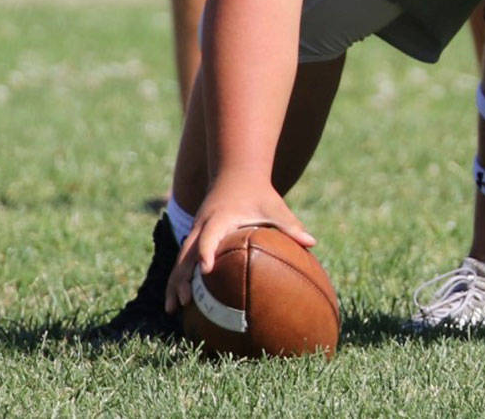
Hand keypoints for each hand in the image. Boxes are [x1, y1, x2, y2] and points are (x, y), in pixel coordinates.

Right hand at [165, 177, 315, 313]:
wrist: (236, 173)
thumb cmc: (258, 192)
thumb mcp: (274, 206)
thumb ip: (290, 225)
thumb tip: (313, 243)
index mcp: (220, 217)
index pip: (210, 236)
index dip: (207, 252)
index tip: (206, 270)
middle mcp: (203, 225)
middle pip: (186, 253)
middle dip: (182, 277)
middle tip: (183, 303)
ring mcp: (196, 231)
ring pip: (179, 259)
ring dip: (174, 282)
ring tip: (172, 310)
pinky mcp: (195, 237)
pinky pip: (183, 259)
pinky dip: (178, 278)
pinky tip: (179, 300)